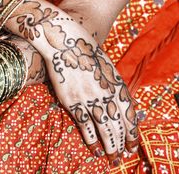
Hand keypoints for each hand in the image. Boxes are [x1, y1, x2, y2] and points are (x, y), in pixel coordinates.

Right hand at [6, 0, 138, 165]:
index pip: (129, 113)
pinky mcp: (72, 100)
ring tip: (111, 156)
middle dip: (122, 141)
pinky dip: (90, 138)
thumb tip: (117, 100)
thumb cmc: (83, 48)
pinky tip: (94, 147)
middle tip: (122, 154)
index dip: (132, 130)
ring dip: (109, 144)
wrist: (63, 40)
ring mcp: (89, 97)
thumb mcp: (104, 63)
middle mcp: (105, 92)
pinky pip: (84, 124)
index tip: (133, 142)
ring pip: (104, 128)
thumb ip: (112, 82)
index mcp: (115, 82)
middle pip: (118, 124)